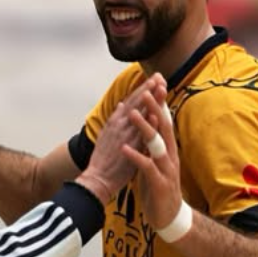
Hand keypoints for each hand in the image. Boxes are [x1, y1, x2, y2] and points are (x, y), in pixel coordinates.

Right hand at [76, 73, 166, 205]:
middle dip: (148, 89)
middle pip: (136, 103)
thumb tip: (122, 105)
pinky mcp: (127, 150)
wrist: (96, 180)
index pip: (132, 101)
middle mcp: (119, 125)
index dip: (143, 89)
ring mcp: (123, 136)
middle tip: (160, 76)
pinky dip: (147, 125)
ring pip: (139, 115)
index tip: (154, 79)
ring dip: (151, 101)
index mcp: (115, 121)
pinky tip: (156, 115)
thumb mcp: (107, 134)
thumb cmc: (104, 160)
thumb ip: (117, 119)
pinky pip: (139, 135)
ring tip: (161, 88)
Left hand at [122, 86, 182, 230]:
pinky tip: (125, 148)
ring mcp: (166, 169)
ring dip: (145, 128)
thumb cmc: (158, 185)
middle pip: (163, 126)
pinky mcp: (159, 184)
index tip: (154, 81)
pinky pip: (147, 168)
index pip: (164, 119)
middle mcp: (169, 155)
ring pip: (156, 145)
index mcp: (167, 147)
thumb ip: (150, 140)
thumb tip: (146, 119)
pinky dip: (135, 157)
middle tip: (146, 89)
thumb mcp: (155, 159)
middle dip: (155, 107)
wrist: (169, 217)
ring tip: (133, 114)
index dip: (159, 101)